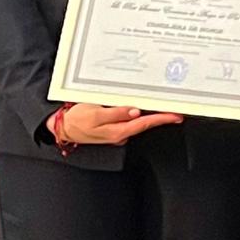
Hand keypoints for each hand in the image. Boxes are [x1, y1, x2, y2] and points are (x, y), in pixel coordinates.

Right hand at [51, 103, 182, 145]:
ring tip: (164, 107)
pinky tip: (141, 108)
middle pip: (145, 123)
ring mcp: (117, 131)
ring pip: (138, 122)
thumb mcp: (95, 113)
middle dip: (161, 116)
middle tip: (176, 109)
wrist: (62, 127)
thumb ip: (116, 113)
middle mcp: (120, 133)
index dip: (162, 119)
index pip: (145, 123)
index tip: (176, 115)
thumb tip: (134, 112)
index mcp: (118, 130)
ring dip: (150, 115)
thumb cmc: (77, 119)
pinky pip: (128, 120)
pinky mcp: (113, 127)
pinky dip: (137, 114)